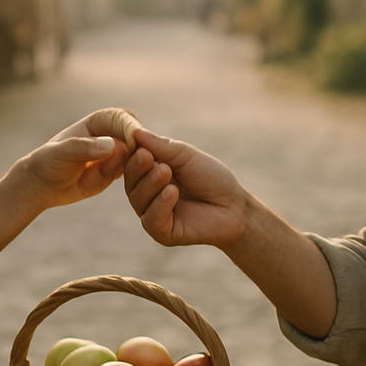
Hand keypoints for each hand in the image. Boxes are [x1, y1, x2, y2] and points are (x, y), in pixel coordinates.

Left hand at [20, 109, 134, 209]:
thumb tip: (111, 145)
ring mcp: (116, 154)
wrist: (43, 185)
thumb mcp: (60, 153)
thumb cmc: (48, 162)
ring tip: (140, 174)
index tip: (136, 142)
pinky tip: (134, 182)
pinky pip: (133, 173)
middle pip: (137, 135)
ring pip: (139, 156)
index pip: (122, 119)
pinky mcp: (117, 171)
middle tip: (146, 160)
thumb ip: (82, 147)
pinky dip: (137, 176)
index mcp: (99, 121)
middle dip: (144, 146)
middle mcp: (112, 135)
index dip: (130, 128)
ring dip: (142, 164)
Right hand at [123, 128, 246, 247]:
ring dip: (150, 184)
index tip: (141, 148)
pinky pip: (151, 220)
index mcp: (150, 175)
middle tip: (151, 159)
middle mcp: (147, 195)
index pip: (130, 164)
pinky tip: (172, 192)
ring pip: (138, 200)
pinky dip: (159, 204)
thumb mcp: (186, 156)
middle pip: (130, 182)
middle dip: (139, 169)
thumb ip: (161, 146)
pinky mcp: (162, 233)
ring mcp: (153, 214)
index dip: (132, 156)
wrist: (234, 205)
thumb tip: (134, 132)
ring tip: (166, 172)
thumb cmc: (211, 178)